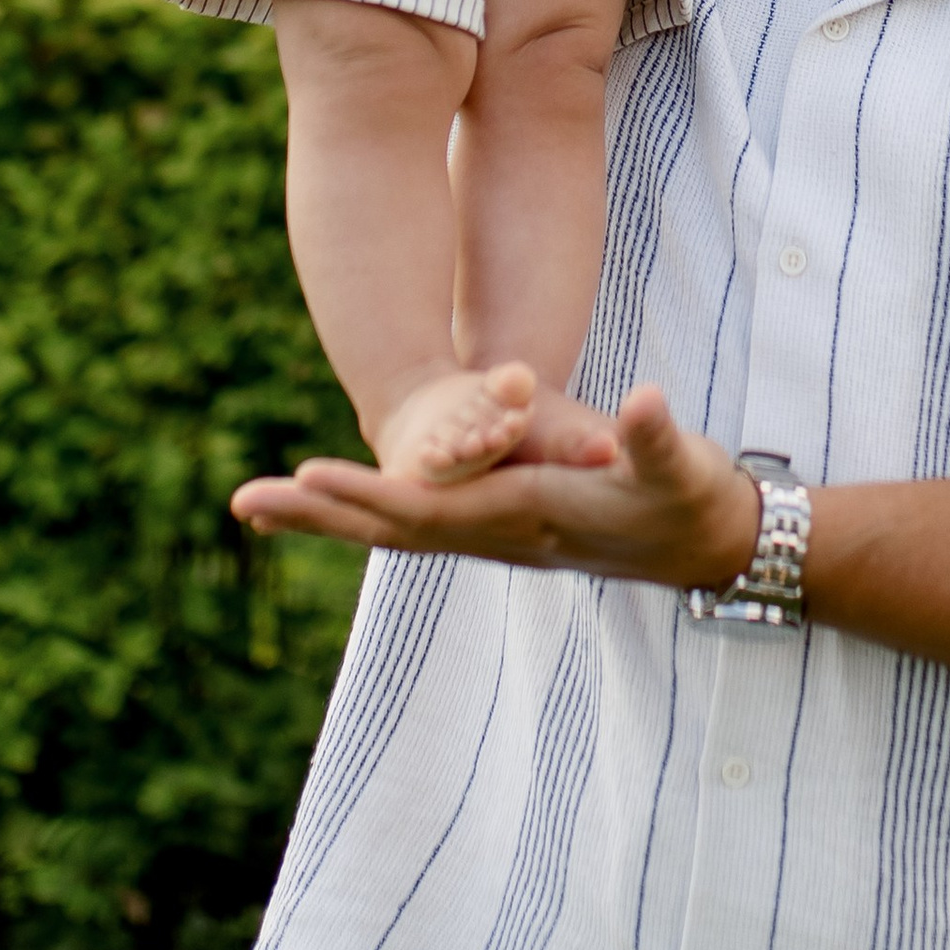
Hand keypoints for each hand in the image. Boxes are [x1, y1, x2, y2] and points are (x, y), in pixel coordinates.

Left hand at [230, 381, 762, 588]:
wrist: (706, 545)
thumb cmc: (692, 500)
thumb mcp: (680, 468)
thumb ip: (656, 439)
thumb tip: (643, 405)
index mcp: (526, 515)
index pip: (430, 510)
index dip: (369, 494)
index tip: (310, 476)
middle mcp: (496, 534)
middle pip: (389, 530)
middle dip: (317, 515)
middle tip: (244, 502)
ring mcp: (492, 536)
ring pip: (393, 533)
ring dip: (325, 519)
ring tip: (257, 506)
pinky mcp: (497, 529)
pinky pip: (413, 529)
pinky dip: (362, 518)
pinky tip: (327, 509)